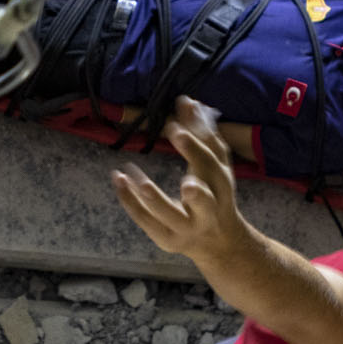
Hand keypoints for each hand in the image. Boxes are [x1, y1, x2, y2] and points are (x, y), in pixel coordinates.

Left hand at [110, 97, 246, 263]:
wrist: (219, 242)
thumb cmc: (216, 193)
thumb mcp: (215, 165)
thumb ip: (202, 134)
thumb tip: (188, 101)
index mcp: (222, 187)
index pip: (210, 165)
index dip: (194, 147)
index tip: (174, 127)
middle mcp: (209, 211)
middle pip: (204, 202)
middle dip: (196, 193)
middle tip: (185, 180)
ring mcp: (186, 228)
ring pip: (168, 215)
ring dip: (151, 197)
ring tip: (132, 177)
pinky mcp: (166, 238)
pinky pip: (145, 221)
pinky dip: (130, 201)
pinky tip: (119, 180)